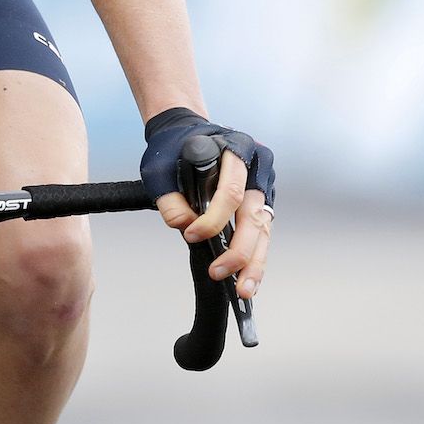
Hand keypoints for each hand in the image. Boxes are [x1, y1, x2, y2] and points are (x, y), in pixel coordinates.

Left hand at [140, 107, 275, 301]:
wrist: (184, 132)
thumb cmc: (173, 148)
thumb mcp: (159, 169)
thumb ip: (169, 199)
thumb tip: (184, 227)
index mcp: (235, 147)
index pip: (231, 190)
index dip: (213, 218)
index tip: (192, 235)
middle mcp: (257, 165)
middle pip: (254, 214)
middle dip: (238, 250)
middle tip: (221, 274)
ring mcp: (263, 184)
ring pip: (263, 229)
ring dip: (253, 262)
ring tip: (244, 290)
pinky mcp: (261, 201)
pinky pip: (261, 233)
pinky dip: (254, 257)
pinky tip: (247, 279)